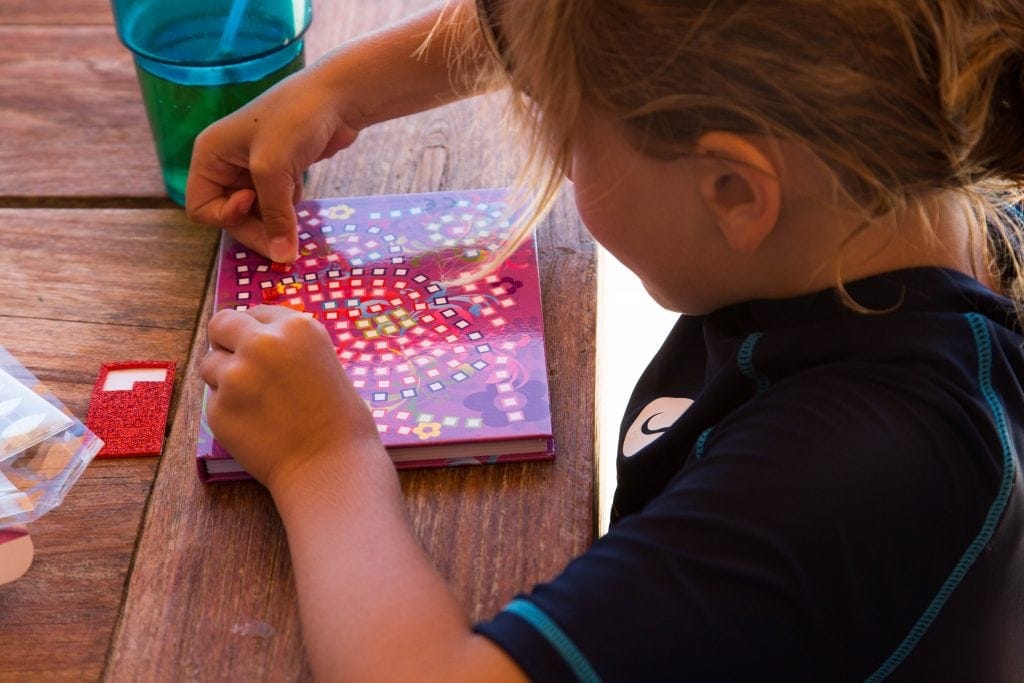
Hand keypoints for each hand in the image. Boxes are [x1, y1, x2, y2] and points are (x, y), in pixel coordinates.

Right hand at [185, 70, 361, 262]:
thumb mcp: (274, 170)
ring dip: (276, 219)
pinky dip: (289, 207)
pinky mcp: (279, 172)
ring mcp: (253, 169)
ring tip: (295, 208)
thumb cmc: (295, 121)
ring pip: (257, 215)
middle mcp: (226, 164)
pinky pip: (276, 205)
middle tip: (285, 245)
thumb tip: (282, 258)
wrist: (338, 97)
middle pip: (232, 217)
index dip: (226, 217)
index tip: (252, 201)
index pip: (200, 208)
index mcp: (210, 157)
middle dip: (257, 229)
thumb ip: (275, 218)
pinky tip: (301, 191)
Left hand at [200, 305, 381, 489]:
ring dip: (225, 377)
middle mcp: (262, 343)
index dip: (256, 331)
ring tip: (254, 401)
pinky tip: (256, 426)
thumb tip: (255, 338)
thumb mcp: (324, 361)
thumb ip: (289, 346)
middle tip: (239, 362)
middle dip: (227, 341)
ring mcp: (236, 376)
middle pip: (221, 324)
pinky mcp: (218, 409)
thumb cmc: (340, 419)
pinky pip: (214, 401)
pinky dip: (229, 411)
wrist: (331, 466)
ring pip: (210, 364)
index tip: (260, 347)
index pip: (255, 311)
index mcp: (296, 327)